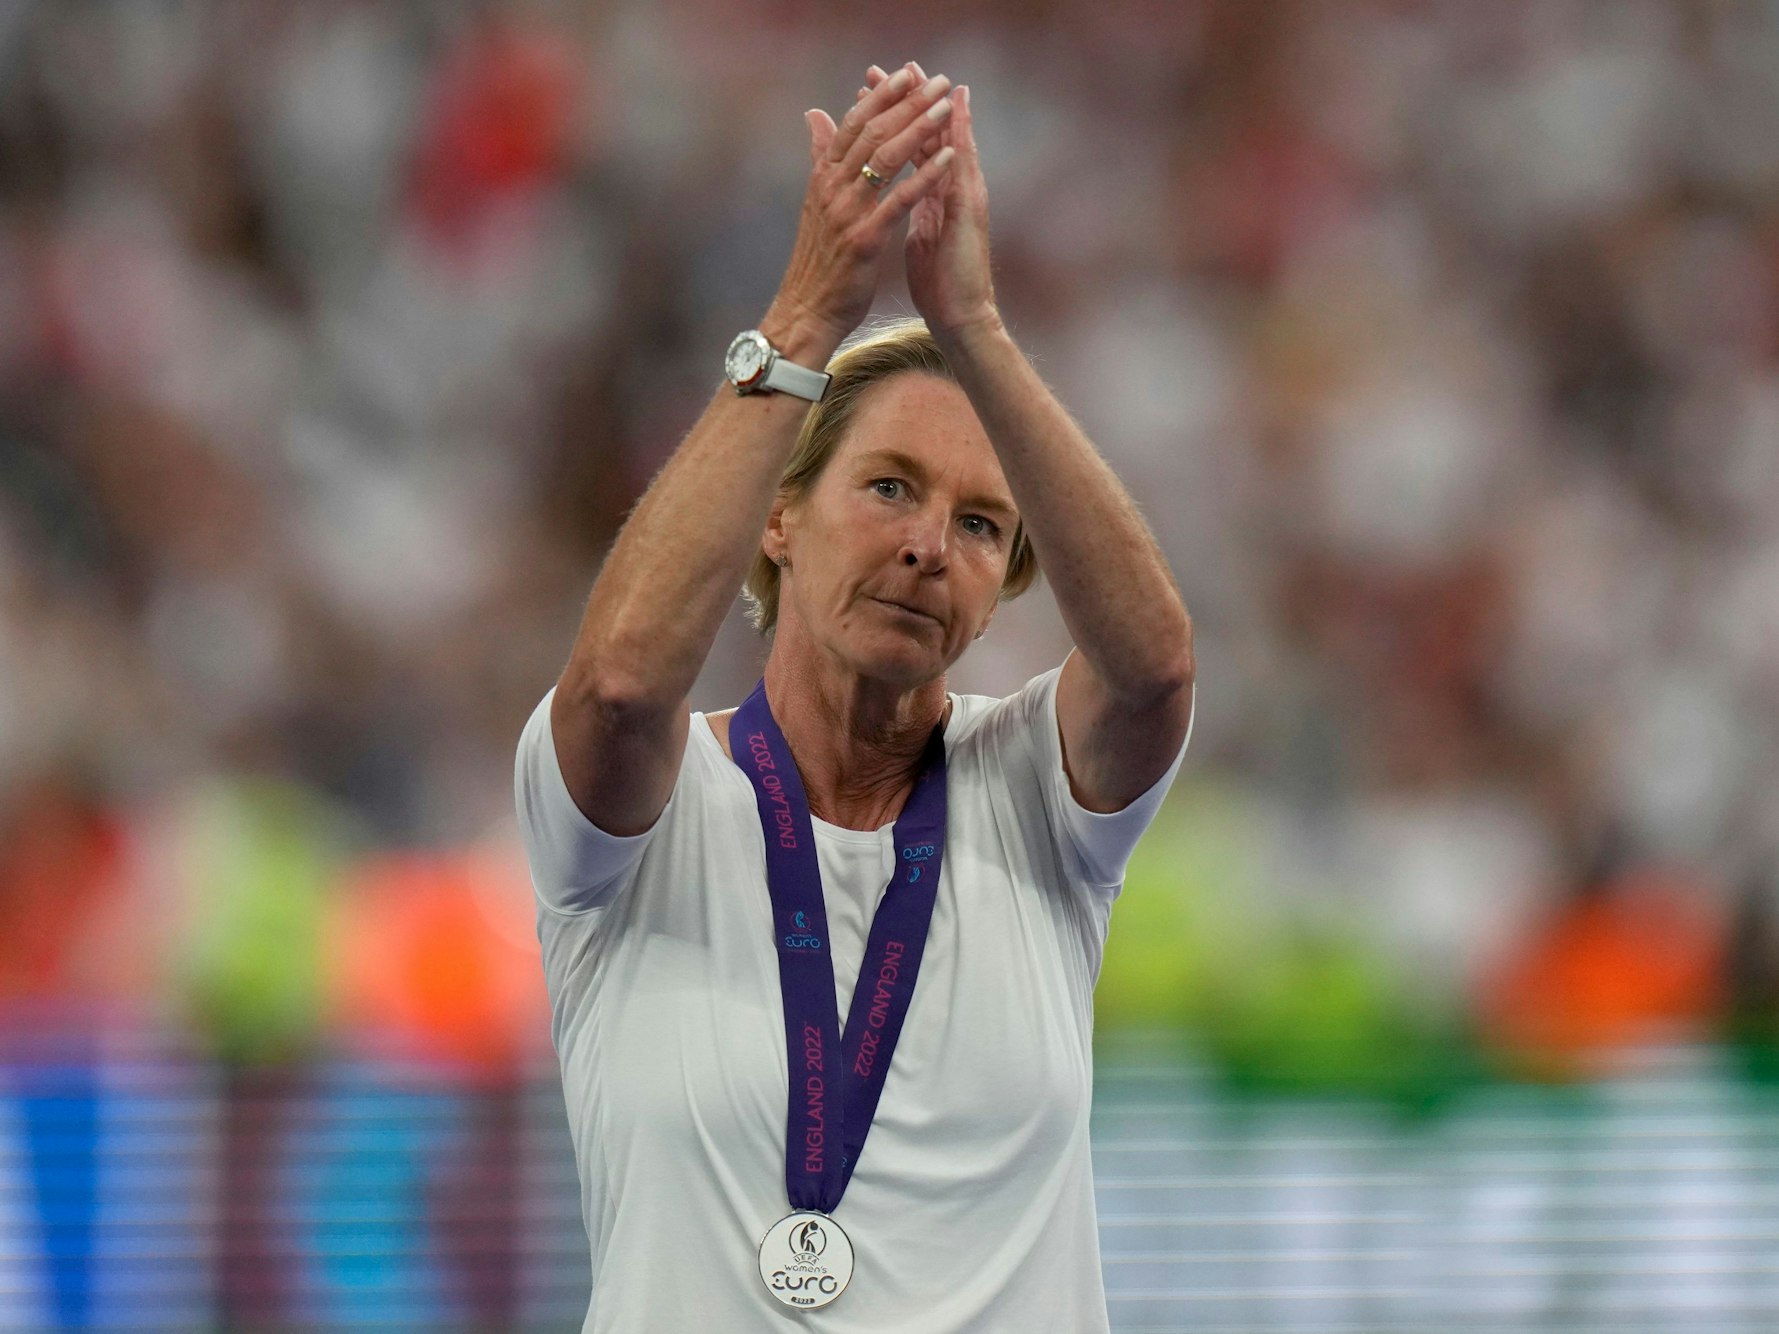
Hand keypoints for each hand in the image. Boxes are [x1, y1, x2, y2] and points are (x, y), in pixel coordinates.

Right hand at [766, 67, 958, 359]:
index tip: (904, 73)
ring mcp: (848, 213)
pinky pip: (899, 200)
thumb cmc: (818, 261)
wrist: (808, 311)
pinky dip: (924, 176)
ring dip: (919, 129)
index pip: (852, 125)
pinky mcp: (865, 239)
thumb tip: (813, 115)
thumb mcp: (815, 202)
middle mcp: (832, 189)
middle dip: (906, 103)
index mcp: (823, 178)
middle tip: (934, 79)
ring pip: (886, 158)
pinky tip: (947, 159)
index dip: (879, 97)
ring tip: (946, 107)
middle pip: (872, 133)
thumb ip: (820, 156)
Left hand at [861, 65, 997, 339]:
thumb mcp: (915, 234)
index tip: (873, 88)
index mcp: (935, 193)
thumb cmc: (940, 282)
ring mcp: (965, 199)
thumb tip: (892, 192)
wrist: (960, 317)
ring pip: (953, 145)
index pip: (912, 146)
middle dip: (915, 101)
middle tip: (901, 67)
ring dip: (939, 111)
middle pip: (934, 136)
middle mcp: (953, 190)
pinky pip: (962, 174)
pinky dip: (957, 146)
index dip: (895, 116)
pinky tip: (952, 120)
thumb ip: (907, 205)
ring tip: (928, 80)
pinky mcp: (970, 216)